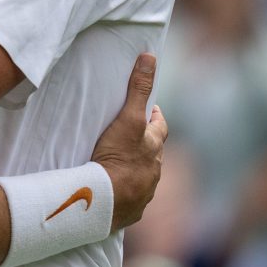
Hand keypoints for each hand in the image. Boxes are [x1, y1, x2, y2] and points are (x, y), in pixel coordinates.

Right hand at [92, 53, 167, 231]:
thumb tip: (150, 57)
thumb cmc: (118, 157)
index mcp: (154, 147)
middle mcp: (154, 170)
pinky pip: (131, 198)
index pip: (160, 127)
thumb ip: (137, 89)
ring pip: (144, 175)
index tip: (148, 109)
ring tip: (118, 162)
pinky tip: (113, 190)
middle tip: (129, 134)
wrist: (106, 200)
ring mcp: (144, 191)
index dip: (155, 116)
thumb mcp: (127, 119)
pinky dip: (125, 191)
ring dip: (136, 168)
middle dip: (145, 143)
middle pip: (153, 151)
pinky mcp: (131, 209)